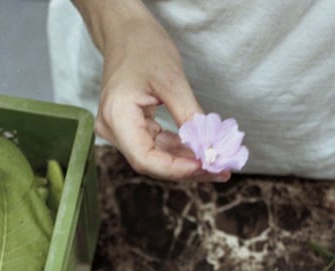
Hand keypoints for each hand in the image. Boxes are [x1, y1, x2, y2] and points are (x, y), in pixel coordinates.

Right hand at [92, 4, 226, 181]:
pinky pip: (156, 146)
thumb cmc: (143, 48)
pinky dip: (179, 151)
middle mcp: (114, 129)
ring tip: (217, 166)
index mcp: (117, 116)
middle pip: (151, 162)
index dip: (176, 169)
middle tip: (220, 172)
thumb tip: (208, 146)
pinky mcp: (131, 129)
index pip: (145, 158)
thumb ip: (188, 114)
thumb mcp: (171, 80)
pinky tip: (202, 153)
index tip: (205, 166)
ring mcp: (121, 131)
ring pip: (156, 158)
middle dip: (186, 169)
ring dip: (185, 162)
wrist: (126, 33)